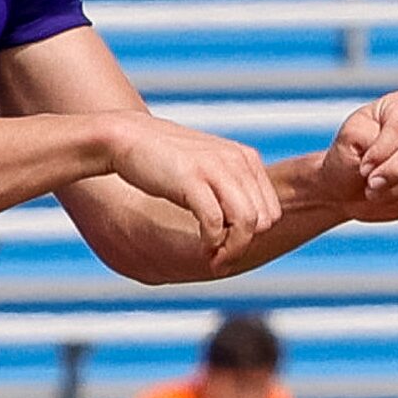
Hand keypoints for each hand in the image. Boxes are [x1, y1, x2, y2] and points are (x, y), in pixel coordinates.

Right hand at [106, 113, 281, 267]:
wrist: (126, 136)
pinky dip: (212, 243)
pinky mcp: (192, 178)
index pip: (272, 211)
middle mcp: (238, 161)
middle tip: (220, 260)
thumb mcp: (209, 169)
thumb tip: (249, 229)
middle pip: (264, 220)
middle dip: (244, 246)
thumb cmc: (165, 160)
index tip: (230, 249)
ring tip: (214, 261)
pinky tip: (202, 249)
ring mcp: (217, 168)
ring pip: (247, 223)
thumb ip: (231, 191)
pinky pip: (216, 222)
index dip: (254, 237)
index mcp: (247, 159)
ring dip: (232, 250)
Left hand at [308, 91, 397, 221]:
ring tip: (371, 192)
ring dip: (395, 189)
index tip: (364, 167)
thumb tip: (384, 153)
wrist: (347, 187)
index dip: (384, 148)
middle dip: (395, 171)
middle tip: (371, 185)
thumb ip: (365, 136)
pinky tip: (384, 199)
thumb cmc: (347, 156)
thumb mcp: (347, 139)